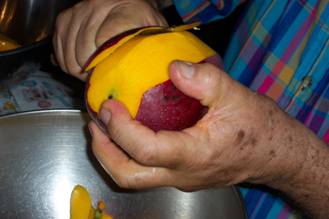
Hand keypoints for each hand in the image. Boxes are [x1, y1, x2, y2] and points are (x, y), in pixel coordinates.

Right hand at [53, 0, 166, 79]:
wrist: (129, 10)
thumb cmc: (144, 29)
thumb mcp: (156, 40)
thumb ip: (152, 54)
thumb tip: (149, 79)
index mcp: (128, 9)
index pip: (106, 40)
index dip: (106, 64)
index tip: (112, 74)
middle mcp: (99, 4)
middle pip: (85, 50)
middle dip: (93, 71)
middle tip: (104, 76)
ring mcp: (79, 10)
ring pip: (70, 54)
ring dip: (81, 69)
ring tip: (95, 70)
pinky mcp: (65, 19)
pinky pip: (59, 51)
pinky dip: (69, 64)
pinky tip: (83, 64)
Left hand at [89, 61, 305, 190]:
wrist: (277, 155)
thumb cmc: (260, 130)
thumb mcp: (236, 95)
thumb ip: (204, 79)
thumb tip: (172, 68)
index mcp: (194, 155)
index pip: (144, 149)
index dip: (120, 128)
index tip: (109, 106)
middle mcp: (182, 174)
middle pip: (129, 176)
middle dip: (103, 152)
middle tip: (95, 124)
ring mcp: (181, 178)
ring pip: (135, 179)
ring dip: (112, 155)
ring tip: (104, 129)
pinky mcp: (183, 175)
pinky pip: (148, 172)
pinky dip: (129, 155)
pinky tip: (130, 133)